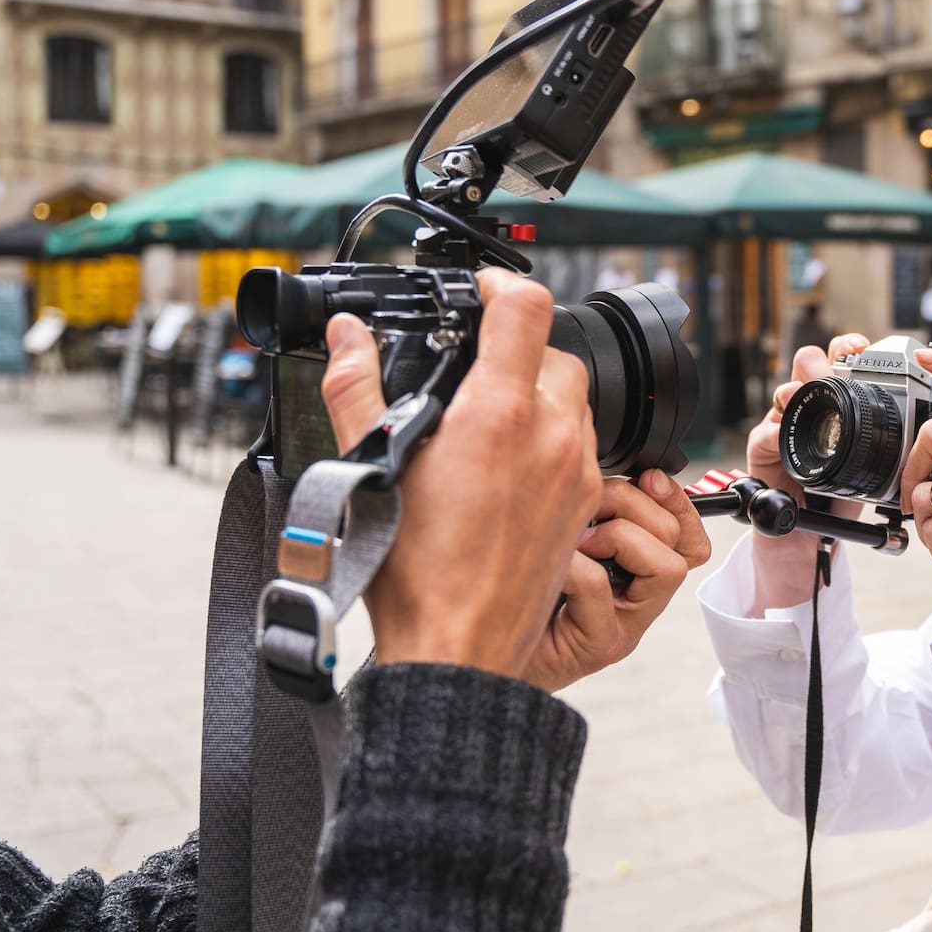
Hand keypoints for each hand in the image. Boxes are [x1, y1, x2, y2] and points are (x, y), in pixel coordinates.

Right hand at [321, 271, 601, 679]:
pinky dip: (551, 438)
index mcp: (500, 413)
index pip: (528, 307)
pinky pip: (580, 446)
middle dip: (518, 346)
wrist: (459, 646)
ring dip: (538, 394)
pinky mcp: (585, 504)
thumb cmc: (414, 572)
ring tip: (487, 420)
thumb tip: (346, 337)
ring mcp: (576, 471)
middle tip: (475, 366)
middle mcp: (551, 435)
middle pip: (555, 351)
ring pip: (574, 400)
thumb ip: (356, 387)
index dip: (501, 286)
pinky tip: (509, 464)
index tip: (481, 294)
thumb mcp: (369, 467)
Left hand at [525, 468, 712, 691]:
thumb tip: (590, 466)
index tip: (648, 477)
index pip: (689, 539)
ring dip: (617, 536)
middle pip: (676, 540)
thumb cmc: (506, 598)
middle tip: (586, 507)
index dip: (676, 501)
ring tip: (575, 541)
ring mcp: (623, 628)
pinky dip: (573, 564)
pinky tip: (550, 564)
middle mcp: (637, 604)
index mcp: (635, 577)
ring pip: (665, 567)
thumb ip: (582, 513)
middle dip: (630, 504)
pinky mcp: (598, 646)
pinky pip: (599, 586)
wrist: (477, 659)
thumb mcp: (554, 542)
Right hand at [744, 330, 868, 613]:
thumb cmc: (843, 499)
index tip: (865, 347)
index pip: (843, 361)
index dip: (851, 348)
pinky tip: (784, 436)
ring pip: (786, 389)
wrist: (810, 541)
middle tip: (838, 367)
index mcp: (840, 405)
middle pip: (811, 362)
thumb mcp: (876, 468)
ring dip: (796, 387)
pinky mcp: (764, 451)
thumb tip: (929, 428)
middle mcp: (811, 409)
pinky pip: (765, 434)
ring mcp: (786, 426)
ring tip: (805, 395)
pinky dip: (775, 432)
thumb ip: (894, 447)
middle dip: (824, 358)